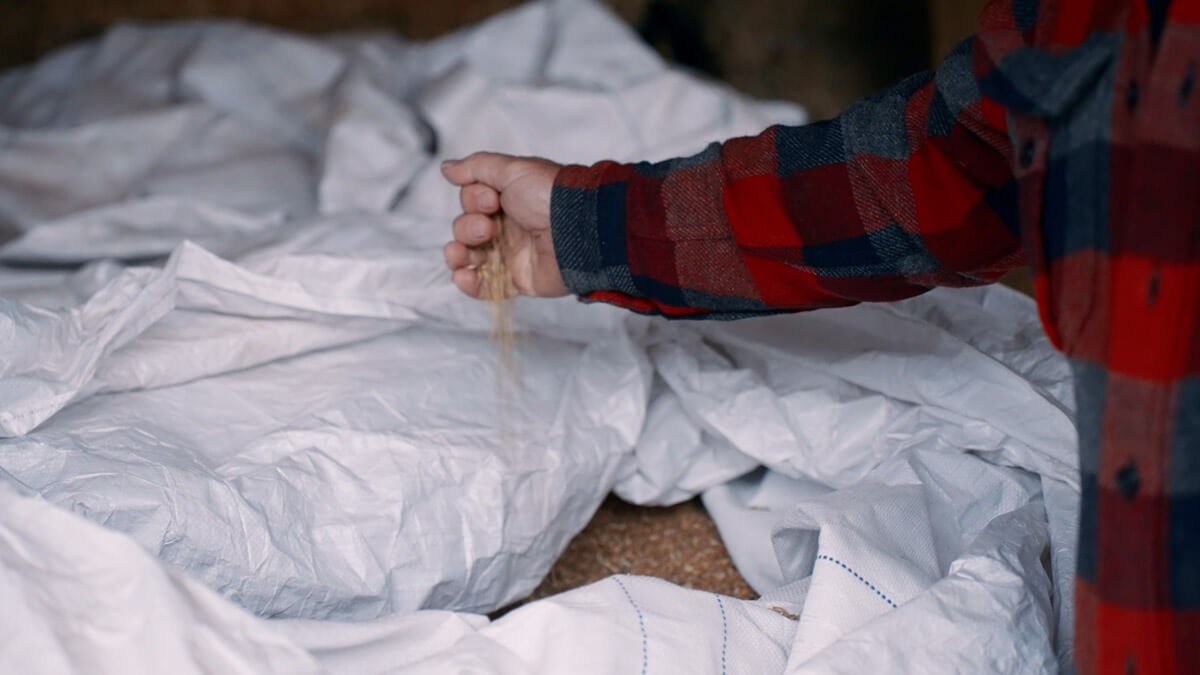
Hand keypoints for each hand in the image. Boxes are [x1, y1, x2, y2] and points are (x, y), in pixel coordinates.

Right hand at [441, 153, 567, 298]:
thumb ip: (476, 167)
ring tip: (461, 253)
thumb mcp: (512, 170)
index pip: (471, 202)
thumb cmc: (549, 195)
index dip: (473, 201)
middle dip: (468, 228)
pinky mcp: (519, 280)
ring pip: (471, 258)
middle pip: (466, 230)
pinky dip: (470, 284)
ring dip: (458, 255)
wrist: (578, 229)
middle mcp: (508, 226)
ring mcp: (512, 255)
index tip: (491, 200)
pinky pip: (487, 287)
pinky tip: (462, 275)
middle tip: (488, 227)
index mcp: (507, 199)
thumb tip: (447, 168)